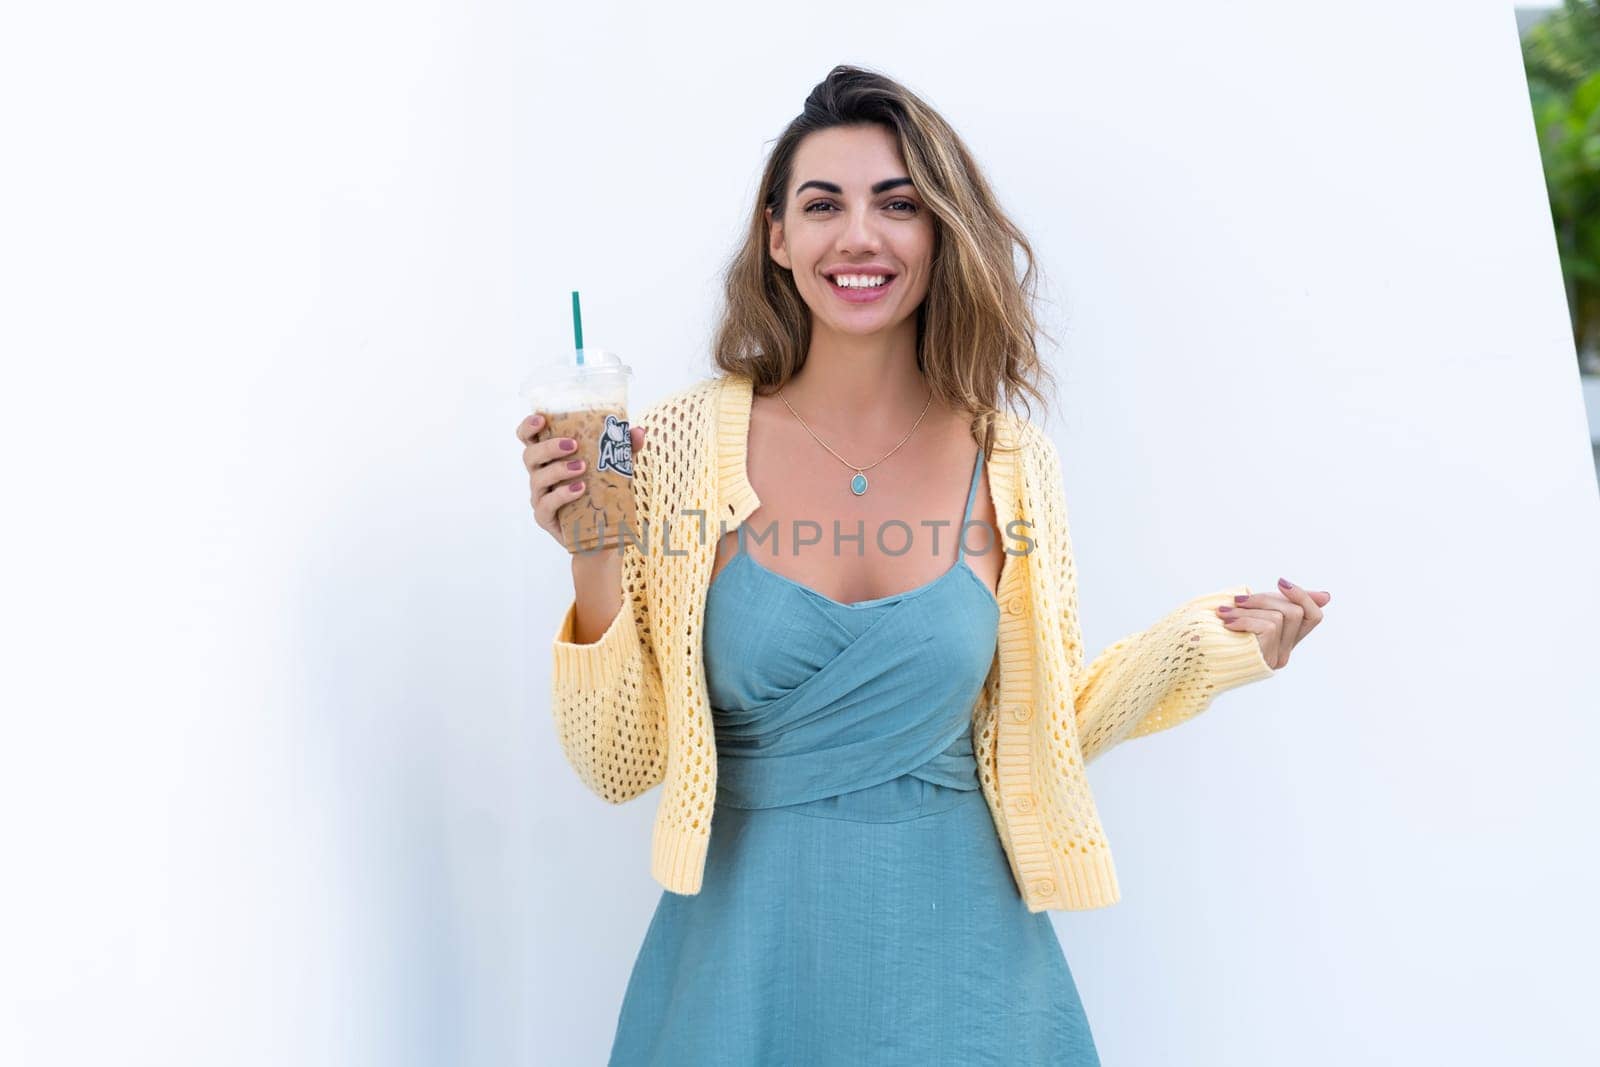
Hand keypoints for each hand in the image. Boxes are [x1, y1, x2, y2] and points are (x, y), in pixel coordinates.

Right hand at [516, 412, 647, 548]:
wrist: (600, 534)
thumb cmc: (600, 493)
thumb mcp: (615, 468)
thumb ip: (624, 449)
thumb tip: (639, 431)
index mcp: (549, 458)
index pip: (529, 438)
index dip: (529, 426)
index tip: (541, 419)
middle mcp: (540, 475)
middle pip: (530, 455)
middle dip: (549, 447)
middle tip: (573, 445)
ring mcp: (540, 497)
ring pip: (537, 478)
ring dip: (559, 469)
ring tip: (582, 467)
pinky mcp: (544, 517)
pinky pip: (546, 504)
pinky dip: (562, 494)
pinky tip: (579, 489)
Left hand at [1215, 578, 1329, 669]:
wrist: (1195, 656)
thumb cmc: (1220, 631)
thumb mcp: (1252, 612)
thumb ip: (1280, 603)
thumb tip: (1327, 595)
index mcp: (1284, 640)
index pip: (1314, 617)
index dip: (1303, 596)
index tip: (1280, 582)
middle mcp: (1284, 652)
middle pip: (1295, 611)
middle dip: (1264, 598)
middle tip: (1236, 600)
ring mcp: (1276, 658)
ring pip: (1280, 617)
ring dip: (1249, 609)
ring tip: (1224, 612)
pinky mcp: (1266, 659)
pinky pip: (1268, 627)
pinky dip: (1245, 619)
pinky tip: (1226, 623)